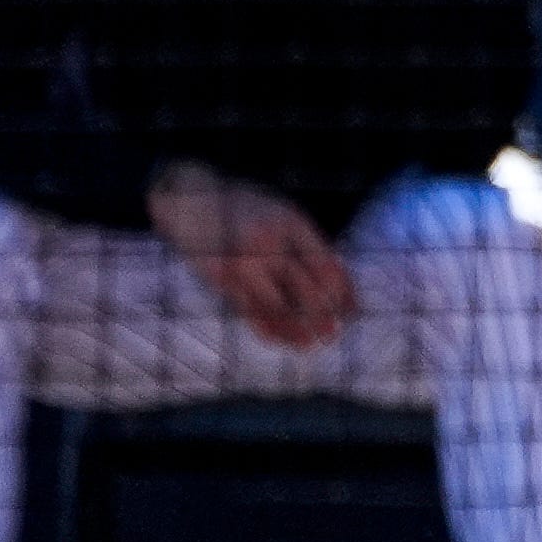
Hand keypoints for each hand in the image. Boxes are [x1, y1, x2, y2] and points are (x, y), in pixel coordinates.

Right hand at [148, 159, 355, 349]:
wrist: (192, 197)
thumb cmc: (250, 210)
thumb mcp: (284, 216)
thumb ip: (308, 246)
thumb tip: (340, 284)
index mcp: (291, 223)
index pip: (325, 262)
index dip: (341, 290)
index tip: (349, 312)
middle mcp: (267, 241)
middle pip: (301, 284)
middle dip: (320, 313)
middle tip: (332, 335)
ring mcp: (242, 259)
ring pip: (273, 302)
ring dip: (293, 327)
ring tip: (308, 345)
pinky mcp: (219, 275)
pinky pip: (246, 306)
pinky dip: (264, 326)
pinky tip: (278, 339)